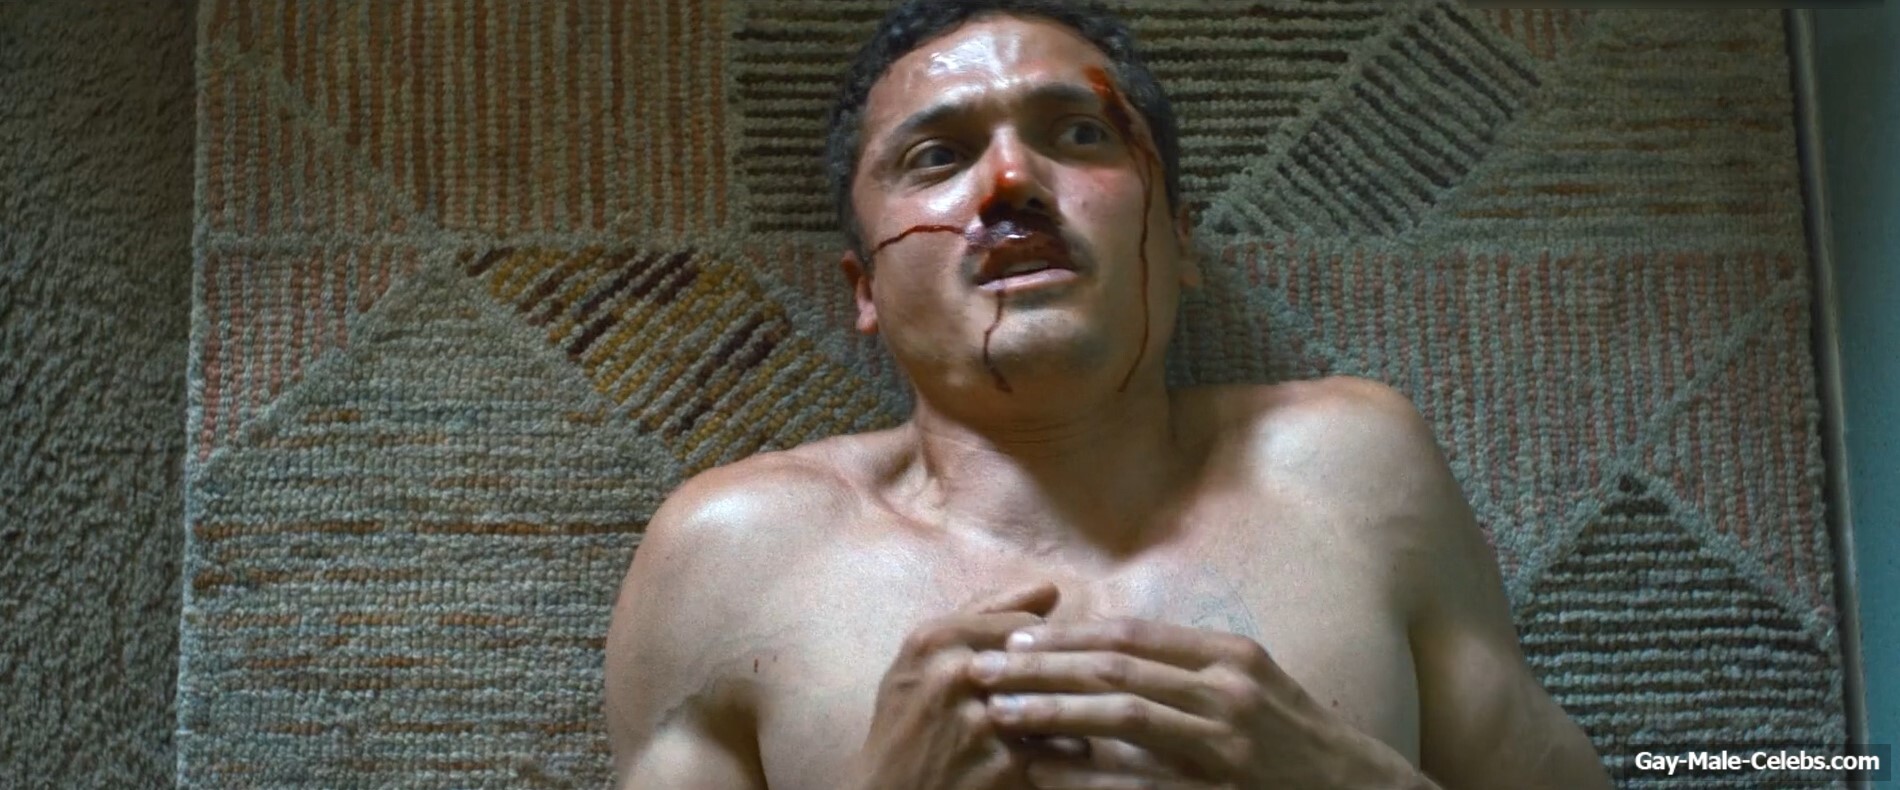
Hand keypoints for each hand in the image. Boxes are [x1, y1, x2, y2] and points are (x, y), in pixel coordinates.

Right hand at [847, 581, 1061, 789]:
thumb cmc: (905, 721)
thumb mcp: (922, 658)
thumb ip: (983, 614)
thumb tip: (1050, 588)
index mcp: (935, 639)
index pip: (1024, 624)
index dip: (1038, 646)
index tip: (1033, 665)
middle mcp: (956, 674)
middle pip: (1045, 660)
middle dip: (1058, 677)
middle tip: (1057, 692)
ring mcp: (981, 722)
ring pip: (1061, 702)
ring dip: (1068, 714)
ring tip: (1056, 724)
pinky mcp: (1003, 767)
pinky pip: (1065, 748)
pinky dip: (1066, 752)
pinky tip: (1053, 756)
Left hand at [967, 619, 1427, 788]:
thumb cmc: (1300, 746)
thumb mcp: (1254, 690)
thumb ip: (1192, 670)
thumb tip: (1118, 654)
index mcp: (1230, 656)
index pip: (1132, 634)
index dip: (1068, 636)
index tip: (1014, 640)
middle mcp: (1228, 687)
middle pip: (1116, 665)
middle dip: (1042, 667)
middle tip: (983, 669)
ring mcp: (1228, 738)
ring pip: (1121, 713)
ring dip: (1052, 711)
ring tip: (998, 712)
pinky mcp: (1221, 785)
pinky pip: (1142, 778)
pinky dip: (1089, 773)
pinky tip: (1046, 772)